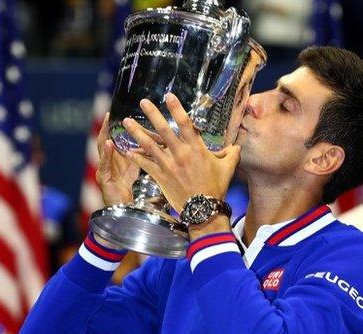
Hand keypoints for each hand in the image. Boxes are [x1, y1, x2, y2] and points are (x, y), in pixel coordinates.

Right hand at [95, 113, 139, 205]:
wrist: (125, 206)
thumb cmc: (128, 185)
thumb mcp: (136, 164)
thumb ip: (141, 152)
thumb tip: (157, 139)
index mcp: (115, 156)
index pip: (113, 137)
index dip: (113, 125)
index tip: (115, 111)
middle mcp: (107, 160)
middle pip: (104, 140)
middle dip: (105, 127)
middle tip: (108, 114)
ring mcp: (103, 169)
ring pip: (101, 150)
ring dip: (103, 136)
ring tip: (106, 124)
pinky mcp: (103, 178)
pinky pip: (103, 165)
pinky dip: (106, 154)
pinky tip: (109, 144)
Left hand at [123, 93, 240, 213]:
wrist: (203, 209)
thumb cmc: (216, 188)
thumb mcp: (228, 168)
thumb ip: (231, 153)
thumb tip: (236, 145)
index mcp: (196, 149)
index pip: (186, 123)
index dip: (176, 108)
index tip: (168, 96)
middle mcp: (181, 154)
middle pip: (164, 129)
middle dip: (152, 114)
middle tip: (143, 102)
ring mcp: (169, 165)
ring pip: (149, 145)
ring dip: (136, 132)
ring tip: (126, 121)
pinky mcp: (161, 176)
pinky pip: (145, 164)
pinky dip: (135, 156)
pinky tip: (126, 149)